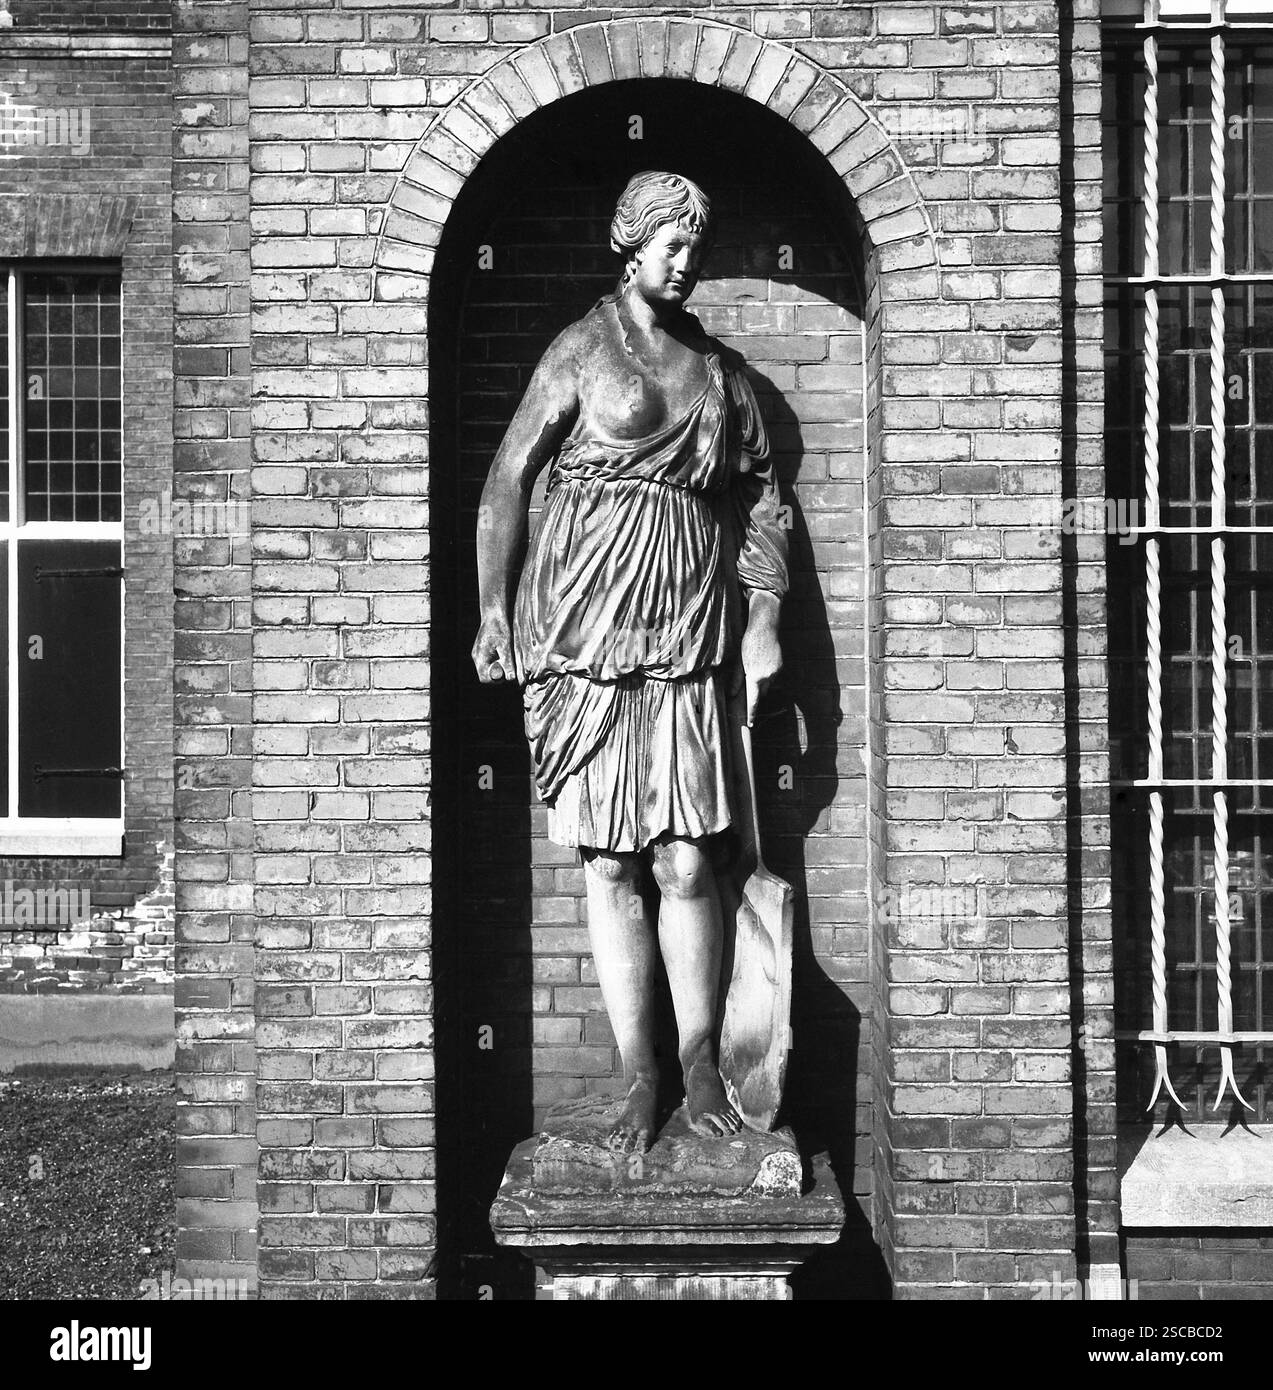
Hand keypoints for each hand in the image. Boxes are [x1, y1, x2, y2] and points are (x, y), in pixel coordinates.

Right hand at [472, 612, 514, 683]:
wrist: (493, 613)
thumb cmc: (500, 627)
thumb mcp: (506, 646)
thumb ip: (508, 662)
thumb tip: (511, 678)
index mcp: (480, 657)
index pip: (484, 679)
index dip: (497, 680)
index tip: (507, 672)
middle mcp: (476, 657)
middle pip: (486, 675)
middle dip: (499, 673)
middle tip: (509, 664)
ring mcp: (478, 653)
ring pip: (488, 668)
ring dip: (499, 666)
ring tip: (507, 656)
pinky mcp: (482, 650)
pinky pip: (489, 661)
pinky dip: (497, 660)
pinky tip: (504, 652)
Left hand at [740, 596, 781, 725]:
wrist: (765, 626)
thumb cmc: (748, 642)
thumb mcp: (738, 661)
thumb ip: (736, 679)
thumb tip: (732, 694)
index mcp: (756, 676)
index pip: (753, 701)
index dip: (751, 714)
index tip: (750, 724)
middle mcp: (769, 676)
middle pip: (761, 694)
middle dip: (755, 694)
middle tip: (746, 689)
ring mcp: (777, 671)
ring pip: (768, 685)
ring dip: (760, 683)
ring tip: (753, 667)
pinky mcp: (781, 666)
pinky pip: (773, 676)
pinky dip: (766, 674)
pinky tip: (760, 662)